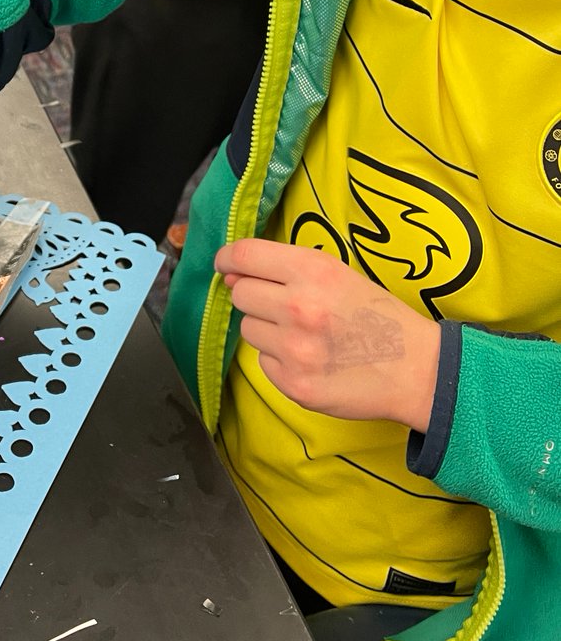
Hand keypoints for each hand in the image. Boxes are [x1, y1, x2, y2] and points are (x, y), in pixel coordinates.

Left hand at [214, 239, 439, 430]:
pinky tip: (311, 359)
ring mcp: (294, 349)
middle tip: (283, 306)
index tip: (224, 264)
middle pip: (240, 294)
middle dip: (254, 297)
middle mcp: (298, 307)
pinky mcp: (293, 383)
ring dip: (267, 329)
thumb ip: (286, 269)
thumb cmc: (377, 316)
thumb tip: (231, 273)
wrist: (416, 369)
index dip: (227, 258)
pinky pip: (263, 362)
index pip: (245, 256)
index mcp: (312, 271)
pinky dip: (279, 360)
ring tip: (304, 335)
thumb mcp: (339, 275)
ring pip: (248, 329)